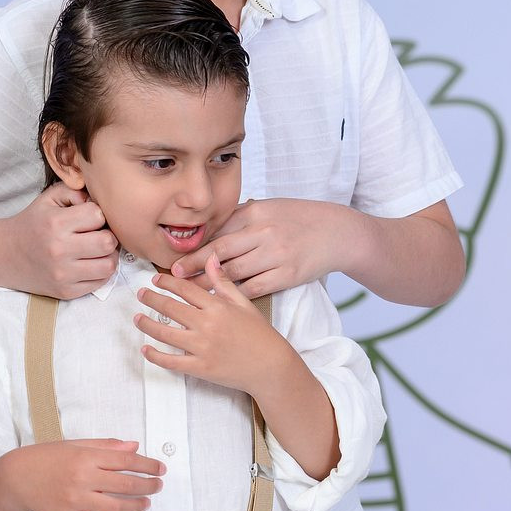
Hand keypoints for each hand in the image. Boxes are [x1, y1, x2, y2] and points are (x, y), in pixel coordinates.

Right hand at [0, 184, 117, 298]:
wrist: (5, 255)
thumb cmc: (33, 223)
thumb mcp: (48, 198)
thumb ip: (74, 191)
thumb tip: (97, 199)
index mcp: (55, 223)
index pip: (98, 215)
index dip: (98, 214)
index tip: (90, 218)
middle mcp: (59, 250)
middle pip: (107, 242)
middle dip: (108, 235)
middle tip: (98, 234)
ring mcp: (63, 274)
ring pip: (108, 266)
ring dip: (108, 256)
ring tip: (97, 250)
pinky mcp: (66, 292)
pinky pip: (99, 283)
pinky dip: (99, 272)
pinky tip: (89, 263)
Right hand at [4, 439, 165, 510]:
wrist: (17, 478)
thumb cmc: (47, 457)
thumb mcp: (76, 444)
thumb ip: (105, 446)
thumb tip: (134, 447)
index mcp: (86, 456)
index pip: (126, 460)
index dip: (147, 464)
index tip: (161, 468)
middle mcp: (83, 477)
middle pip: (126, 484)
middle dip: (148, 485)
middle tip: (159, 486)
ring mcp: (77, 499)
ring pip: (116, 506)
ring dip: (137, 505)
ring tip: (146, 503)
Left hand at [135, 254, 290, 394]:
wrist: (270, 366)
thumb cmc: (259, 334)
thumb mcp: (244, 303)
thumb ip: (224, 282)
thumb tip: (212, 260)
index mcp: (217, 307)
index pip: (185, 289)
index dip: (167, 282)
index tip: (156, 279)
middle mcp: (207, 325)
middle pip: (170, 308)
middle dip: (151, 299)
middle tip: (141, 294)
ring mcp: (202, 348)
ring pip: (165, 333)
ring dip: (147, 325)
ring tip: (137, 318)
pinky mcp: (200, 368)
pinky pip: (171, 362)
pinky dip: (155, 356)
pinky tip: (146, 349)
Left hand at [172, 198, 349, 297]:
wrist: (337, 233)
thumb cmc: (299, 219)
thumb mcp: (270, 208)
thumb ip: (242, 217)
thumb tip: (211, 227)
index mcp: (256, 213)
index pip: (218, 233)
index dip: (195, 249)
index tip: (176, 261)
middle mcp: (264, 232)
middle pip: (220, 253)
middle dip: (194, 266)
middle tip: (173, 278)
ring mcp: (276, 254)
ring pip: (234, 273)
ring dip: (209, 285)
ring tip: (191, 294)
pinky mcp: (287, 275)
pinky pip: (254, 288)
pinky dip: (235, 295)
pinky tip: (220, 302)